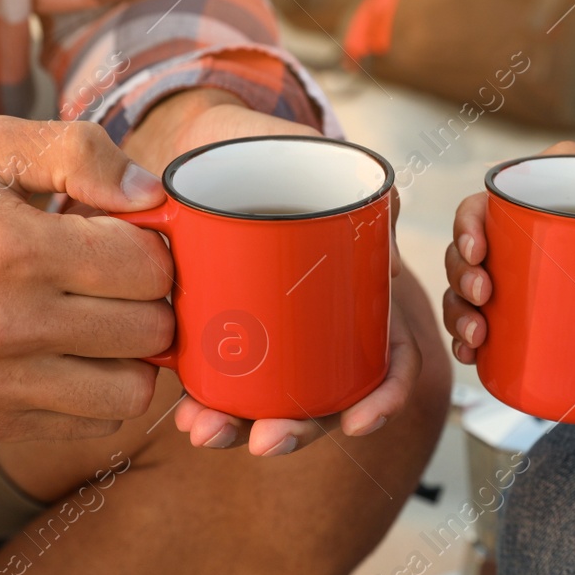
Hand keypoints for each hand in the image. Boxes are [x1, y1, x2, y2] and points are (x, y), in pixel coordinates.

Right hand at [0, 117, 176, 441]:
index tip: (126, 239)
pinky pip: (90, 424)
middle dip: (151, 300)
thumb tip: (151, 193)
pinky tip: (73, 356)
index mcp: (13, 247)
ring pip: (131, 390)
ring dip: (134, 356)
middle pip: (150, 330)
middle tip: (122, 281)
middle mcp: (6, 323)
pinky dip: (98, 392)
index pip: (146, 267)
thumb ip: (77, 152)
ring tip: (106, 323)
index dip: (152, 248)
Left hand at [124, 88, 411, 455]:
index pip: (390, 360)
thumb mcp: (326, 162)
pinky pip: (221, 377)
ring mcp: (270, 328)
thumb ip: (367, 191)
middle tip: (265, 440)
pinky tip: (185, 410)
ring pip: (269, 398)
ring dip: (241, 427)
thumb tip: (390, 223)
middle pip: (325, 395)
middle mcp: (322, 322)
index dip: (384, 397)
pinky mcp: (220, 325)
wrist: (212, 134)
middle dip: (297, 430)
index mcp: (360, 291)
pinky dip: (208, 402)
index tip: (359, 420)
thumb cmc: (277, 146)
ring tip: (205, 431)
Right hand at [443, 140, 574, 364]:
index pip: (490, 201)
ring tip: (476, 336)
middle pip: (471, 245)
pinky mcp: (521, 306)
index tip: (480, 252)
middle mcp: (528, 227)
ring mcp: (521, 268)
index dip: (469, 224)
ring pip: (468, 283)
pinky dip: (466, 337)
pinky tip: (471, 354)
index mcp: (551, 193)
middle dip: (462, 273)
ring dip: (458, 308)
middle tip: (484, 295)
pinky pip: (478, 316)